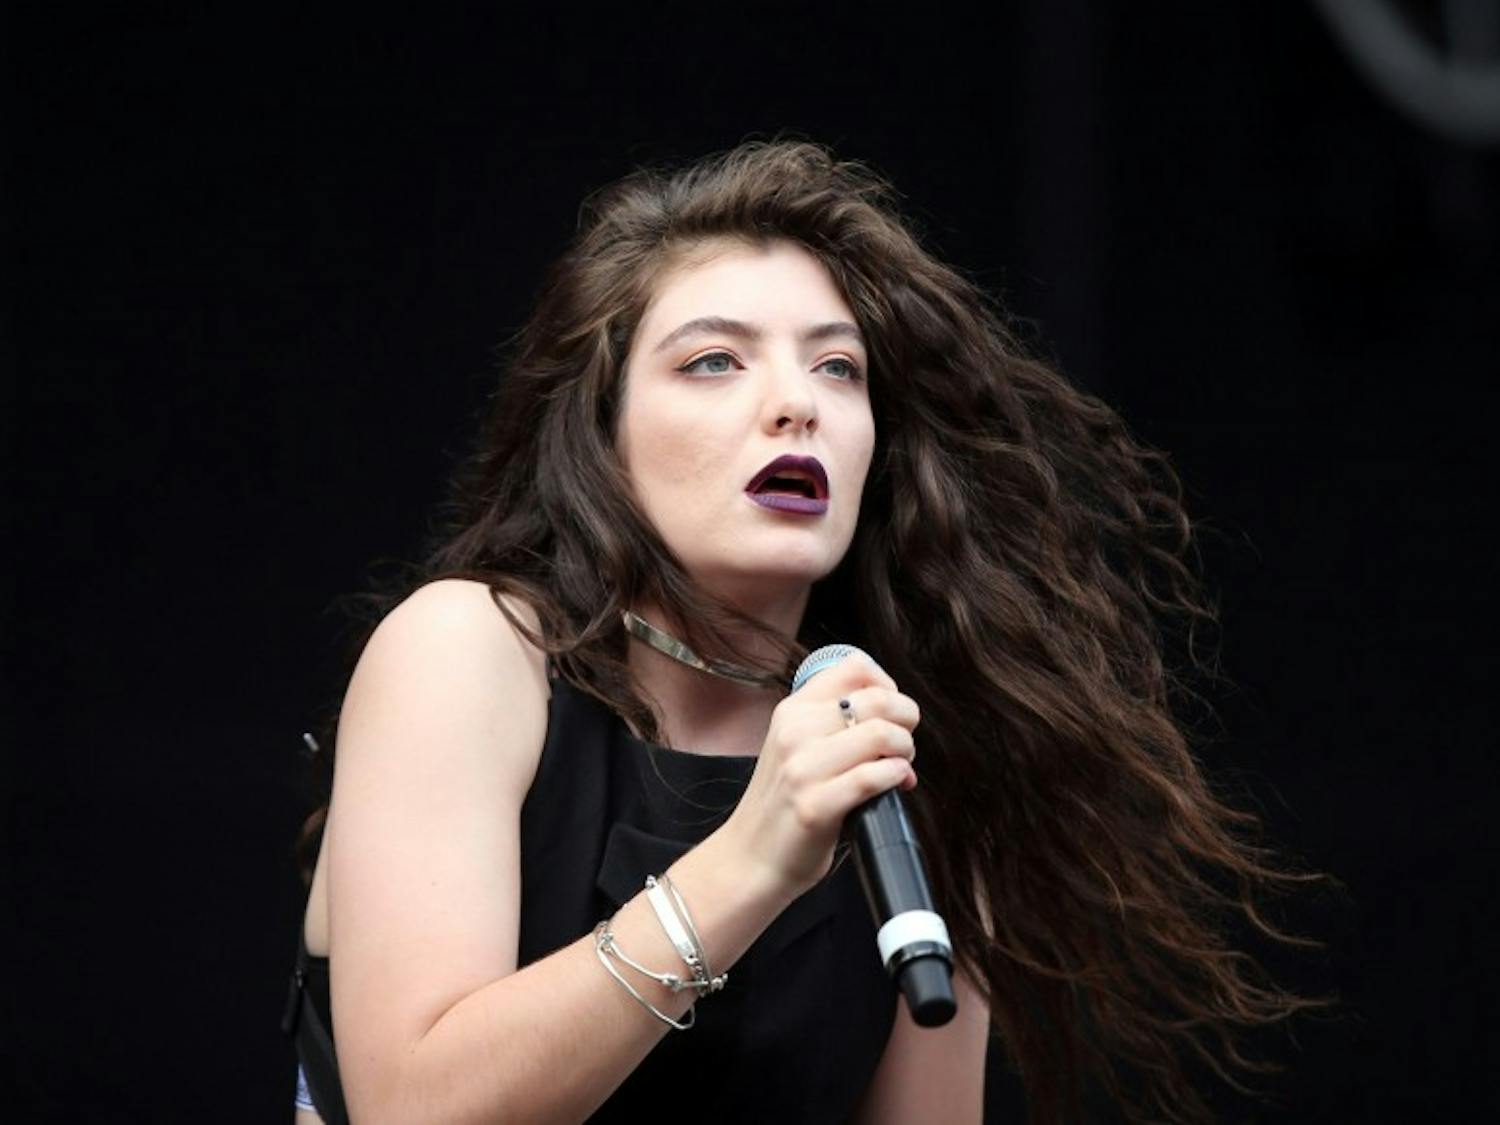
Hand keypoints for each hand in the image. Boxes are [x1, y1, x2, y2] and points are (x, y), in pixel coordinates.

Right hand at [719, 654, 920, 898]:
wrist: (748, 858)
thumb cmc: (782, 805)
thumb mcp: (796, 749)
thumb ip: (837, 728)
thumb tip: (899, 723)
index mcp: (792, 710)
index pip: (854, 667)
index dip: (887, 684)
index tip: (891, 712)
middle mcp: (795, 731)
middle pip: (878, 699)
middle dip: (907, 721)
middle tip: (903, 745)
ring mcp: (802, 769)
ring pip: (881, 734)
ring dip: (905, 750)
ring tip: (899, 766)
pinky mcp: (815, 806)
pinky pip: (874, 777)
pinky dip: (896, 776)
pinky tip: (895, 783)